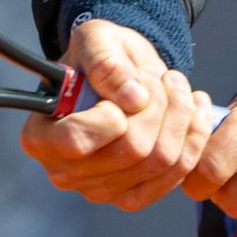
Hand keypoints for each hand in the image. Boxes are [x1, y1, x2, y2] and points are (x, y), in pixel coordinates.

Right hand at [19, 18, 214, 210]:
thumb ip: (106, 62)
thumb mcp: (96, 40)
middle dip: (159, 105)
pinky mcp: (132, 196)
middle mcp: (64, 172)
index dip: (112, 115)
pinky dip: (194, 138)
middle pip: (131, 150)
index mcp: (41, 137)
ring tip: (178, 85)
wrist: (121, 76)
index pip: (77, 141)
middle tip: (163, 76)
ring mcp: (98, 190)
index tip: (130, 87)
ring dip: (181, 116)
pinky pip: (177, 174)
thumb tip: (133, 97)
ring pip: (161, 161)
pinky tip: (195, 108)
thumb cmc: (100, 56)